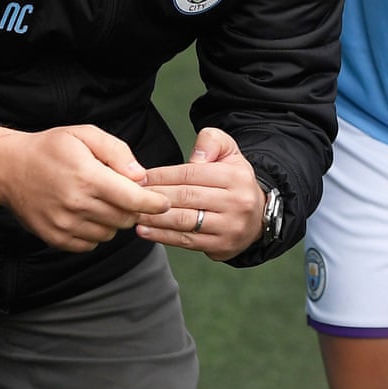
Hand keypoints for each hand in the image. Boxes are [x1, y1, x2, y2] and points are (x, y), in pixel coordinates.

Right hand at [0, 124, 169, 251]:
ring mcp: (64, 225)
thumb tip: (141, 177)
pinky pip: (92, 243)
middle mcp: (76, 205)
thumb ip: (118, 153)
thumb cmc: (51, 148)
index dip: (154, 203)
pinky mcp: (56, 238)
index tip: (163, 202)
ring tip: (99, 199)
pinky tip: (86, 212)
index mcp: (86, 177)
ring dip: (114, 219)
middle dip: (132, 207)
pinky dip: (96, 231)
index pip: (133, 200)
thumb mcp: (86, 135)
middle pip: (125, 218)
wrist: (7, 169)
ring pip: (111, 232)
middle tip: (123, 192)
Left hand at [138, 127, 266, 260]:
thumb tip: (194, 158)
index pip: (191, 174)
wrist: (258, 216)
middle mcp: (236, 203)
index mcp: (235, 177)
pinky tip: (144, 231)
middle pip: (185, 197)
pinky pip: (187, 241)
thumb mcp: (229, 152)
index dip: (162, 176)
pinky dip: (162, 236)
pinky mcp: (222, 246)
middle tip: (130, 195)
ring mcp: (230, 227)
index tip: (140, 178)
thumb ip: (211, 142)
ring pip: (184, 221)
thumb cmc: (234, 181)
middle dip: (154, 196)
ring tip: (133, 213)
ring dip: (154, 218)